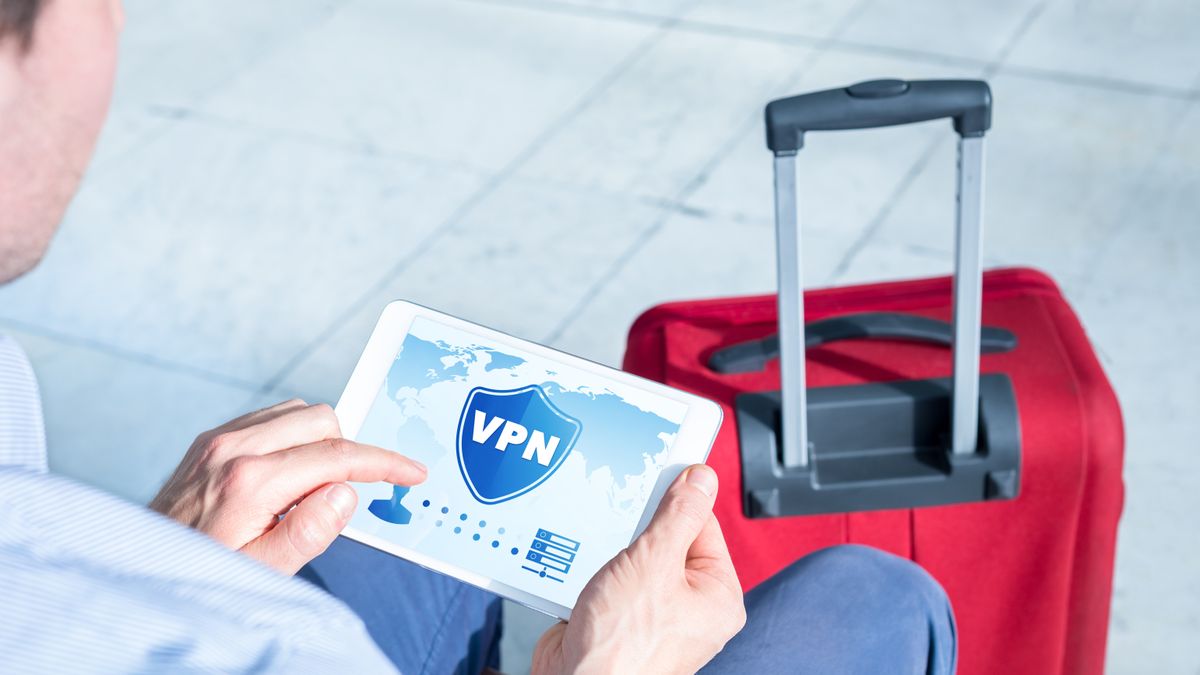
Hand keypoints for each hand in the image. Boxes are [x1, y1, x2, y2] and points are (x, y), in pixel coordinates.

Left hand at [150, 399, 425, 573]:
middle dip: (346, 451)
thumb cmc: (201, 574)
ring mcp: (217, 439)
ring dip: (318, 442)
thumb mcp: (262, 571)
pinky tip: (285, 476)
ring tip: (309, 489)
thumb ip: (308, 532)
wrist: (141, 570)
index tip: (412, 471)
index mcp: (250, 481)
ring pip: (297, 412)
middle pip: (321, 421)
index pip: (337, 457)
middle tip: (339, 495)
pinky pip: (269, 418)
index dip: (384, 463)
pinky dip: (291, 437)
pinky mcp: (208, 440)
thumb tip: (346, 493)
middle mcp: (232, 448)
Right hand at [532, 465, 745, 674]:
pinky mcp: (620, 622)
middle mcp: (691, 608)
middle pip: (667, 541)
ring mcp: (654, 616)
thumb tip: (701, 479)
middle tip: (621, 520)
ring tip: (600, 554)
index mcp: (717, 595)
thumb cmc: (624, 647)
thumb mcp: (655, 562)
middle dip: (639, 529)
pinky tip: (582, 569)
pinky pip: (610, 581)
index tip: (657, 477)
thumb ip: (678, 515)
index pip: (703, 526)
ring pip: (634, 561)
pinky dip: (593, 570)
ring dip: (612, 551)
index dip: (678, 500)